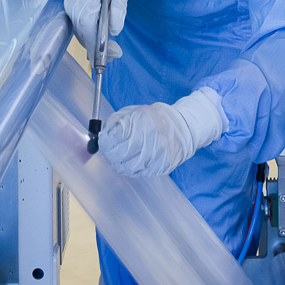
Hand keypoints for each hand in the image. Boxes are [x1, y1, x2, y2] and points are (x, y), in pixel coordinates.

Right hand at [60, 0, 128, 59]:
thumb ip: (118, 9)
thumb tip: (115, 31)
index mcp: (86, 0)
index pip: (90, 29)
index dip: (99, 46)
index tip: (110, 56)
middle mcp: (74, 7)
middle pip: (84, 35)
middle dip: (98, 48)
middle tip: (115, 54)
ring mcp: (70, 9)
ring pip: (81, 33)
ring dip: (93, 44)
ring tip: (110, 52)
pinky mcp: (71, 10)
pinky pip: (79, 27)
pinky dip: (88, 36)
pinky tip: (99, 41)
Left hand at [100, 89, 224, 177]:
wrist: (183, 127)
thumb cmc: (155, 118)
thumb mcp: (134, 112)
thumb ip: (116, 121)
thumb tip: (101, 136)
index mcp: (140, 122)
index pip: (113, 138)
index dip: (105, 142)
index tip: (104, 142)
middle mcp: (149, 138)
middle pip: (119, 154)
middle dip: (110, 154)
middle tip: (110, 152)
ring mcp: (157, 154)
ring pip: (128, 167)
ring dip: (120, 164)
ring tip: (120, 158)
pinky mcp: (162, 165)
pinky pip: (140, 173)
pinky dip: (132, 169)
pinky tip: (132, 162)